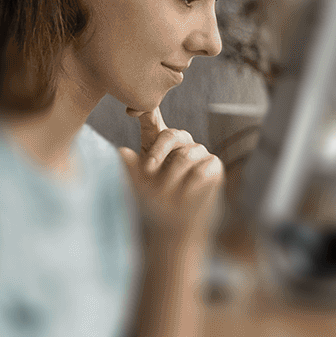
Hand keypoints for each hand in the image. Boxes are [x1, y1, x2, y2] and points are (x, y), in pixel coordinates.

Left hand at [118, 105, 222, 248]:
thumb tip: (121, 151)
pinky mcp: (214, 166)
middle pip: (171, 135)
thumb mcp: (139, 184)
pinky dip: (189, 185)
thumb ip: (131, 167)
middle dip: (158, 153)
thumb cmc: (154, 201)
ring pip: (186, 155)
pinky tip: (182, 197)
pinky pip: (202, 170)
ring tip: (164, 194)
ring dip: (172, 177)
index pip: (152, 118)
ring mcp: (199, 153)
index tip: (130, 112)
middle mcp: (181, 143)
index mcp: (159, 141)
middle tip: (148, 171)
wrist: (174, 225)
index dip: (144, 110)